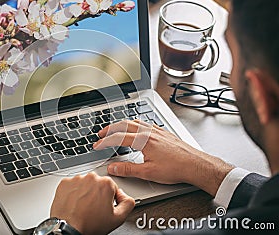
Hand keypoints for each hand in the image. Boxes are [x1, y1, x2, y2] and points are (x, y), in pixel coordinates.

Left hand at [50, 172, 134, 234]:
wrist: (68, 229)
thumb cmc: (89, 224)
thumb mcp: (118, 218)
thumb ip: (128, 203)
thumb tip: (126, 197)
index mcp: (106, 183)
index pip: (112, 188)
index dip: (110, 199)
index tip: (104, 207)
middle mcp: (91, 178)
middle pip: (98, 184)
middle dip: (97, 195)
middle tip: (94, 209)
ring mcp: (76, 179)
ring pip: (85, 184)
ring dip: (85, 193)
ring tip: (83, 207)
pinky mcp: (65, 183)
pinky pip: (72, 185)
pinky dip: (73, 193)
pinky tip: (74, 203)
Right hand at [93, 120, 233, 195]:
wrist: (196, 164)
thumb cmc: (176, 168)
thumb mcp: (148, 172)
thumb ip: (127, 169)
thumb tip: (113, 168)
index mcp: (143, 140)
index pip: (118, 138)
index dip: (105, 141)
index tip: (97, 145)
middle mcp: (149, 132)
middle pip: (124, 125)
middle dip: (110, 129)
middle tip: (101, 133)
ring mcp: (157, 130)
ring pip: (135, 122)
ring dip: (122, 124)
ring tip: (115, 129)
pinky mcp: (164, 133)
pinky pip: (146, 123)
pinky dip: (136, 124)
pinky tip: (137, 129)